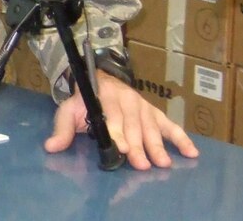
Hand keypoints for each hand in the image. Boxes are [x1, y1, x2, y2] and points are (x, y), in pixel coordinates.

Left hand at [43, 70, 198, 169]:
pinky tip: (191, 152)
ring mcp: (142, 106)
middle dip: (138, 145)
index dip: (118, 132)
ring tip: (162, 163)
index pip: (112, 116)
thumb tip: (52, 146)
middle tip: (141, 164)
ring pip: (151, 126)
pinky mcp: (153, 112)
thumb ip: (62, 128)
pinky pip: (169, 125)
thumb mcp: (69, 110)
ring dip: (157, 145)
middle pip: (133, 125)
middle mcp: (126, 100)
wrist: (100, 79)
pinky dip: (181, 138)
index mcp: (105, 97)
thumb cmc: (85, 101)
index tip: (122, 148)